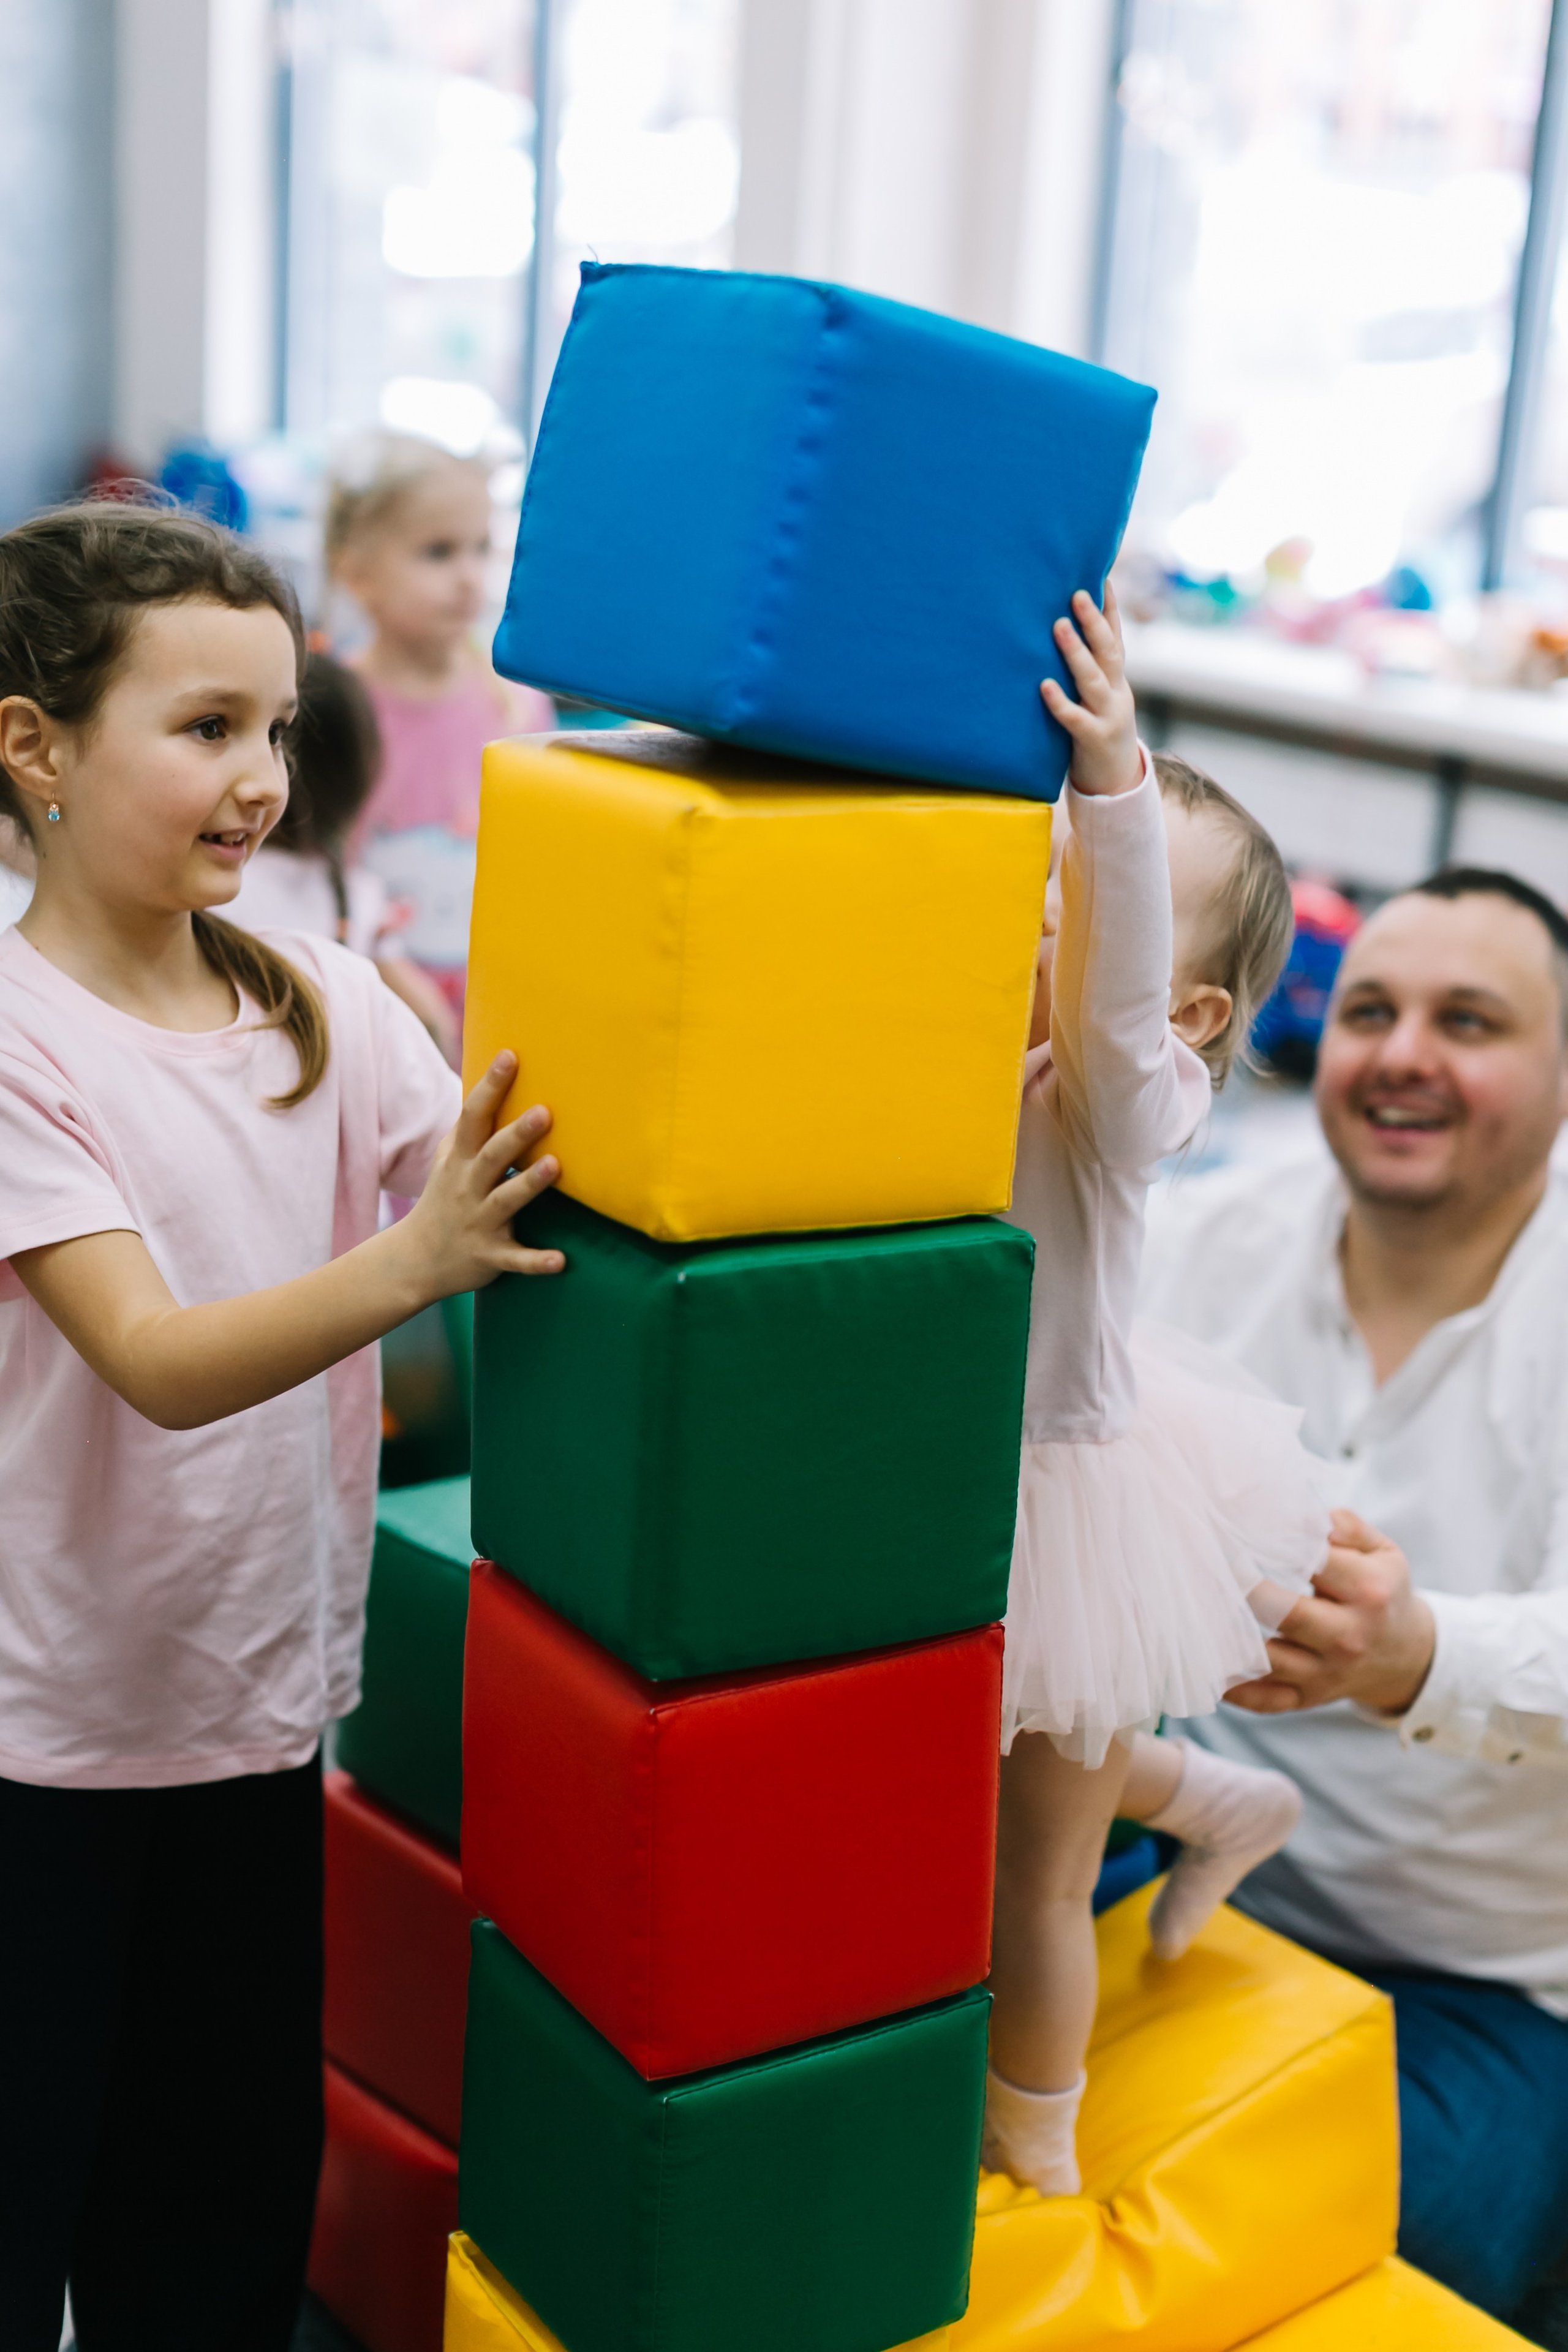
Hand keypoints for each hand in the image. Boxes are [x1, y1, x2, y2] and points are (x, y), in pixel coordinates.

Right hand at [396, 1052, 564, 1297]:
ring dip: (530, 1184)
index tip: (510, 1055)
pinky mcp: (490, 1255)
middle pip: (493, 1154)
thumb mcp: (450, 1159)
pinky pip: (515, 1259)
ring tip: (556, 1166)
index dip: (491, 1086)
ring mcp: (479, 1222)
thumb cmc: (445, 1196)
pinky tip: (561, 1261)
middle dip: (517, 1133)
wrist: (415, 1260)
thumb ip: (472, 1126)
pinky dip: (536, 1260)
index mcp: (461, 1159)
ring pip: (506, 1200)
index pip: (474, 1116)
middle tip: (545, 1111)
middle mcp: (469, 1186)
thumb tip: (495, 1079)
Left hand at [1040, 582, 1140, 797]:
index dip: (1110, 608)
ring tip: (1058, 625)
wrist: (1116, 783)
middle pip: (1109, 650)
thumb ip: (1087, 672)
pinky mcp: (1093, 740)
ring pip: (1094, 679)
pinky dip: (1060, 702)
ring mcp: (1108, 716)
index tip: (1100, 575)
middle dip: (1094, 620)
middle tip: (1077, 593)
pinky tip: (1044, 686)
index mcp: (1117, 680)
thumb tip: (1059, 635)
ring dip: (1076, 652)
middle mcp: (1116, 692)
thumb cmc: (1097, 732)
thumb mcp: (1098, 699)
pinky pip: (1075, 719)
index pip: (1116, 637)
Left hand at [1226, 1510, 1435, 1717]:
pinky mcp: (1307, 1698)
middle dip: (1246, 1588)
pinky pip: (1263, 1700)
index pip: (1316, 1562)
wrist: (1404, 1657)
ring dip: (1229, 1635)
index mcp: (1368, 1592)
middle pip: (1286, 1612)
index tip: (1240, 1528)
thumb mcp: (1382, 1552)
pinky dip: (1232, 1688)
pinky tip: (1206, 1663)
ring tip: (1199, 1606)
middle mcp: (1349, 1636)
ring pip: (1268, 1660)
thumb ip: (1346, 1526)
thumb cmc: (1380, 1591)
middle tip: (1209, 1563)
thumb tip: (1304, 1516)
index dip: (1275, 1541)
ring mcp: (1326, 1673)